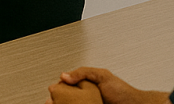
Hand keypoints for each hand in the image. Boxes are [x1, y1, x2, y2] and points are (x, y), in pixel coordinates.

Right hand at [51, 67, 168, 103]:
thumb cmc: (122, 92)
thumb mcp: (102, 75)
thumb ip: (83, 72)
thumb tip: (65, 75)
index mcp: (86, 85)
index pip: (66, 86)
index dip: (57, 89)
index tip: (52, 92)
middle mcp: (85, 97)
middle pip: (64, 98)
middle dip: (56, 100)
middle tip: (51, 102)